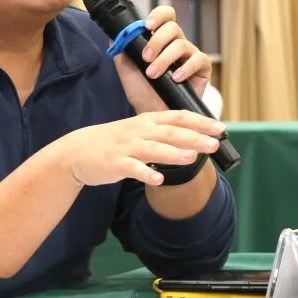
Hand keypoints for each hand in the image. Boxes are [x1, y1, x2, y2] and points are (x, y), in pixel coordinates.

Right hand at [46, 110, 223, 187]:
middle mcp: (138, 131)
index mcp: (146, 121)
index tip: (220, 128)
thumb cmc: (112, 141)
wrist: (78, 151)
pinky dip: (146, 173)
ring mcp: (126, 147)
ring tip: (192, 158)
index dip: (199, 121)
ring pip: (153, 149)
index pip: (177, 117)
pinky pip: (132, 168)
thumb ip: (162, 133)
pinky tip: (159, 179)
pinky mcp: (115, 163)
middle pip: (170, 132)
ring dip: (173, 153)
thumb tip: (192, 139)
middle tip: (214, 143)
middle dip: (194, 137)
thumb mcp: (137, 130)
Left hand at [114, 6, 211, 113]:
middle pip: (173, 27)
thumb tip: (113, 34)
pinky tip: (175, 78)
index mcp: (160, 39)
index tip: (146, 25)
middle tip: (145, 57)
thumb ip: (121, 50)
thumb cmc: (142, 91)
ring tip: (153, 74)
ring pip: (182, 44)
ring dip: (164, 59)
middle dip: (157, 41)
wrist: (154, 113)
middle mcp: (176, 43)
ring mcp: (190, 55)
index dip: (158, 15)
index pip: (165, 16)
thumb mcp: (126, 69)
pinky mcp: (202, 68)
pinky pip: (198, 59)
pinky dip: (185, 68)